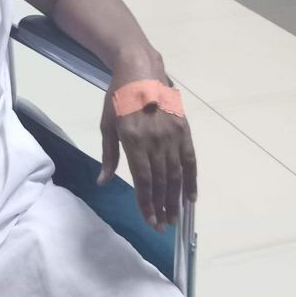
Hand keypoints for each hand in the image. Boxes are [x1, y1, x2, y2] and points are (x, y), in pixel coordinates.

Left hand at [98, 76, 196, 230]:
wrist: (141, 71)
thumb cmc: (118, 98)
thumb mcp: (107, 125)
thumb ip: (109, 155)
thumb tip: (103, 181)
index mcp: (134, 140)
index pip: (143, 180)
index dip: (147, 203)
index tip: (150, 221)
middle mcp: (155, 141)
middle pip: (160, 181)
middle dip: (161, 207)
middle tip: (162, 226)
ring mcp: (172, 136)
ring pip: (176, 174)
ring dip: (175, 199)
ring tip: (174, 218)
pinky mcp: (184, 130)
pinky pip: (190, 160)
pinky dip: (192, 180)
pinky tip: (191, 197)